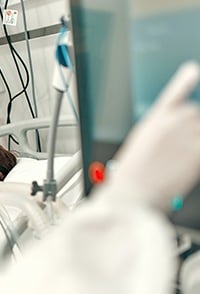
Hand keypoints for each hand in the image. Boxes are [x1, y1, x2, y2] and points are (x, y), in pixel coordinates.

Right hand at [109, 61, 199, 209]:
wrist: (133, 194)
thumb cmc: (130, 176)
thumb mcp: (139, 145)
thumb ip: (160, 133)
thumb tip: (177, 134)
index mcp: (153, 119)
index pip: (175, 91)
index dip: (186, 79)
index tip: (192, 71)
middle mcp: (172, 122)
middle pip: (195, 113)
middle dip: (192, 127)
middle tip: (181, 147)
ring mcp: (188, 136)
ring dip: (195, 140)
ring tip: (180, 159)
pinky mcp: (199, 152)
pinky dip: (198, 152)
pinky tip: (190, 162)